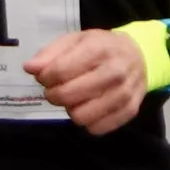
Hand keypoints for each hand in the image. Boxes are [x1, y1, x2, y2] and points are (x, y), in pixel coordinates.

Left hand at [25, 27, 152, 133]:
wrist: (140, 55)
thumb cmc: (102, 47)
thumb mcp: (76, 40)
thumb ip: (50, 53)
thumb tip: (30, 68)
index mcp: (99, 49)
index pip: (59, 72)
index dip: (45, 78)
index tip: (45, 77)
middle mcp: (114, 72)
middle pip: (68, 96)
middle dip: (54, 95)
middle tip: (57, 89)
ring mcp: (124, 94)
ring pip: (81, 116)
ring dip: (71, 110)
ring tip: (75, 99)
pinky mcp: (130, 111)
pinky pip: (97, 128)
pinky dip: (88, 122)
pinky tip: (89, 108)